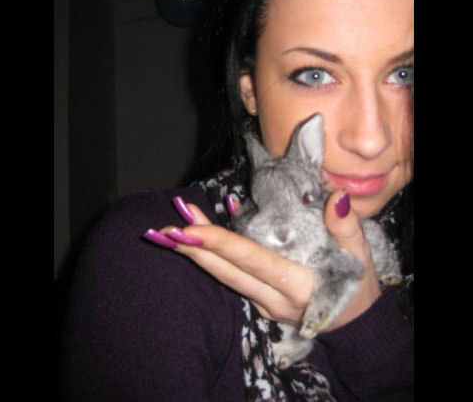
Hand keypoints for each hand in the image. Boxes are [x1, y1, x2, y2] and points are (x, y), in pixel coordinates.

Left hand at [145, 191, 380, 329]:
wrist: (354, 326)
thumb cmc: (356, 286)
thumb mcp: (359, 256)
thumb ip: (346, 227)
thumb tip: (334, 197)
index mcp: (296, 284)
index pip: (250, 260)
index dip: (219, 244)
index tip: (189, 228)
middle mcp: (273, 298)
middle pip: (225, 272)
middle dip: (193, 250)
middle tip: (165, 228)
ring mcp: (263, 304)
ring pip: (223, 277)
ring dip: (197, 254)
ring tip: (173, 229)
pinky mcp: (259, 302)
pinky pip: (231, 280)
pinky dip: (212, 261)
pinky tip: (199, 243)